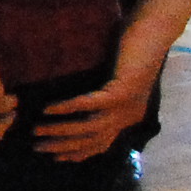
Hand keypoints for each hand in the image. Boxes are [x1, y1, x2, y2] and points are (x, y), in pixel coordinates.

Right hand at [34, 61, 162, 162]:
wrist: (154, 33)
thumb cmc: (134, 50)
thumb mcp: (121, 79)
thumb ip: (106, 94)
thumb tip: (79, 103)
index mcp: (128, 116)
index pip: (101, 144)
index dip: (77, 153)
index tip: (55, 157)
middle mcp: (128, 116)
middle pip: (92, 141)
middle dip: (63, 147)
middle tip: (36, 147)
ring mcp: (126, 106)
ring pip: (90, 129)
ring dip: (61, 132)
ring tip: (36, 130)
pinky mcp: (121, 92)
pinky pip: (90, 105)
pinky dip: (68, 109)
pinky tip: (48, 109)